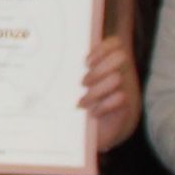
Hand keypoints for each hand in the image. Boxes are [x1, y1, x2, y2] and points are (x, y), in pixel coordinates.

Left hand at [81, 33, 139, 150]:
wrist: (102, 131)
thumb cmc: (84, 104)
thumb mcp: (76, 87)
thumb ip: (72, 70)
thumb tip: (47, 55)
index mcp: (108, 64)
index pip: (115, 43)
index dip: (102, 49)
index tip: (86, 63)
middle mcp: (120, 73)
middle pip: (120, 57)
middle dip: (99, 69)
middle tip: (83, 83)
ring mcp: (125, 89)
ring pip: (117, 78)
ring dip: (97, 90)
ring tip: (83, 102)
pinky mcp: (127, 106)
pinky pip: (120, 98)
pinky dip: (104, 105)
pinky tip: (94, 113)